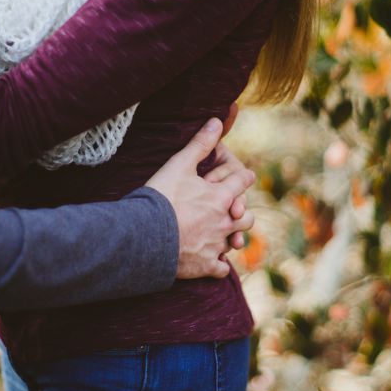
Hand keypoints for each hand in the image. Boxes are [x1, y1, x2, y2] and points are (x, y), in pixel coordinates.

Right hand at [147, 118, 256, 280]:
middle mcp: (224, 222)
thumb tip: (217, 121)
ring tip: (223, 236)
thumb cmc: (161, 198)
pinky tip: (213, 262)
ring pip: (234, 243)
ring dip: (231, 238)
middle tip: (234, 210)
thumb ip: (200, 144)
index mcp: (221, 197)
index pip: (243, 181)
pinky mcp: (204, 266)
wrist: (144, 236)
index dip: (243, 176)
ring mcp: (215, 246)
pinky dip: (218, 265)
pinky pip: (220, 269)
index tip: (243, 176)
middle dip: (242, 212)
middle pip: (247, 217)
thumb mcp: (179, 165)